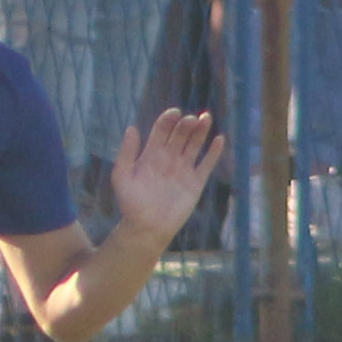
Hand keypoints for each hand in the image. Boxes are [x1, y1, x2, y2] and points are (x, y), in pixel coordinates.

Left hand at [110, 110, 226, 243]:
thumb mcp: (122, 177)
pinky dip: (213, 152)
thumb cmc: (131, 204)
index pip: (162, 130)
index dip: (168, 120)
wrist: (146, 228)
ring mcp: (183, 169)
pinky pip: (206, 164)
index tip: (174, 113)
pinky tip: (219, 139)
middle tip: (191, 119)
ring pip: (194, 144)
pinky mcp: (196, 182)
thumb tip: (132, 128)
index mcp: (152, 153)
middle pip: (180, 134)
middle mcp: (169, 158)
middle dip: (185, 124)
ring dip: (201, 131)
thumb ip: (126, 153)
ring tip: (206, 118)